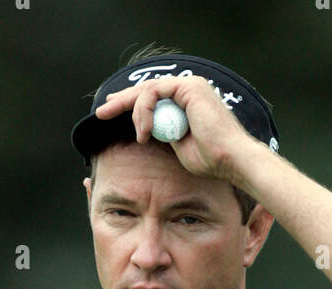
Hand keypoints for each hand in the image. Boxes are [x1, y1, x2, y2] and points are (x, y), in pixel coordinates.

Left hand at [94, 74, 253, 182]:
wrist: (230, 160)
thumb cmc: (211, 160)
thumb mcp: (179, 146)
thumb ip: (165, 133)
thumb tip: (149, 132)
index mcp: (187, 101)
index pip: (152, 96)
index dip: (130, 104)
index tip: (110, 112)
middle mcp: (188, 89)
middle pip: (146, 88)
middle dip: (122, 100)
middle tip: (101, 112)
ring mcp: (188, 85)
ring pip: (147, 90)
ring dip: (135, 112)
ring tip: (137, 135)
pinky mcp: (187, 87)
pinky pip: (154, 93)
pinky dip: (144, 110)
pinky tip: (144, 130)